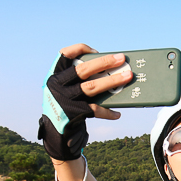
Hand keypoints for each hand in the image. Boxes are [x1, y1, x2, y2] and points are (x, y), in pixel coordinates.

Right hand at [38, 43, 133, 160]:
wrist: (53, 132)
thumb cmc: (64, 104)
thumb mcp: (63, 88)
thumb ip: (77, 78)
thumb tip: (109, 69)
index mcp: (54, 74)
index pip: (64, 54)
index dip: (80, 49)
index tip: (95, 51)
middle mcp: (57, 85)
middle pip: (83, 69)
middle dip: (105, 62)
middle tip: (121, 59)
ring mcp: (65, 99)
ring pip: (92, 87)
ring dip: (112, 81)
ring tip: (127, 77)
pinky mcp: (73, 113)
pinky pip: (95, 110)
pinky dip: (108, 112)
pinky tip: (117, 113)